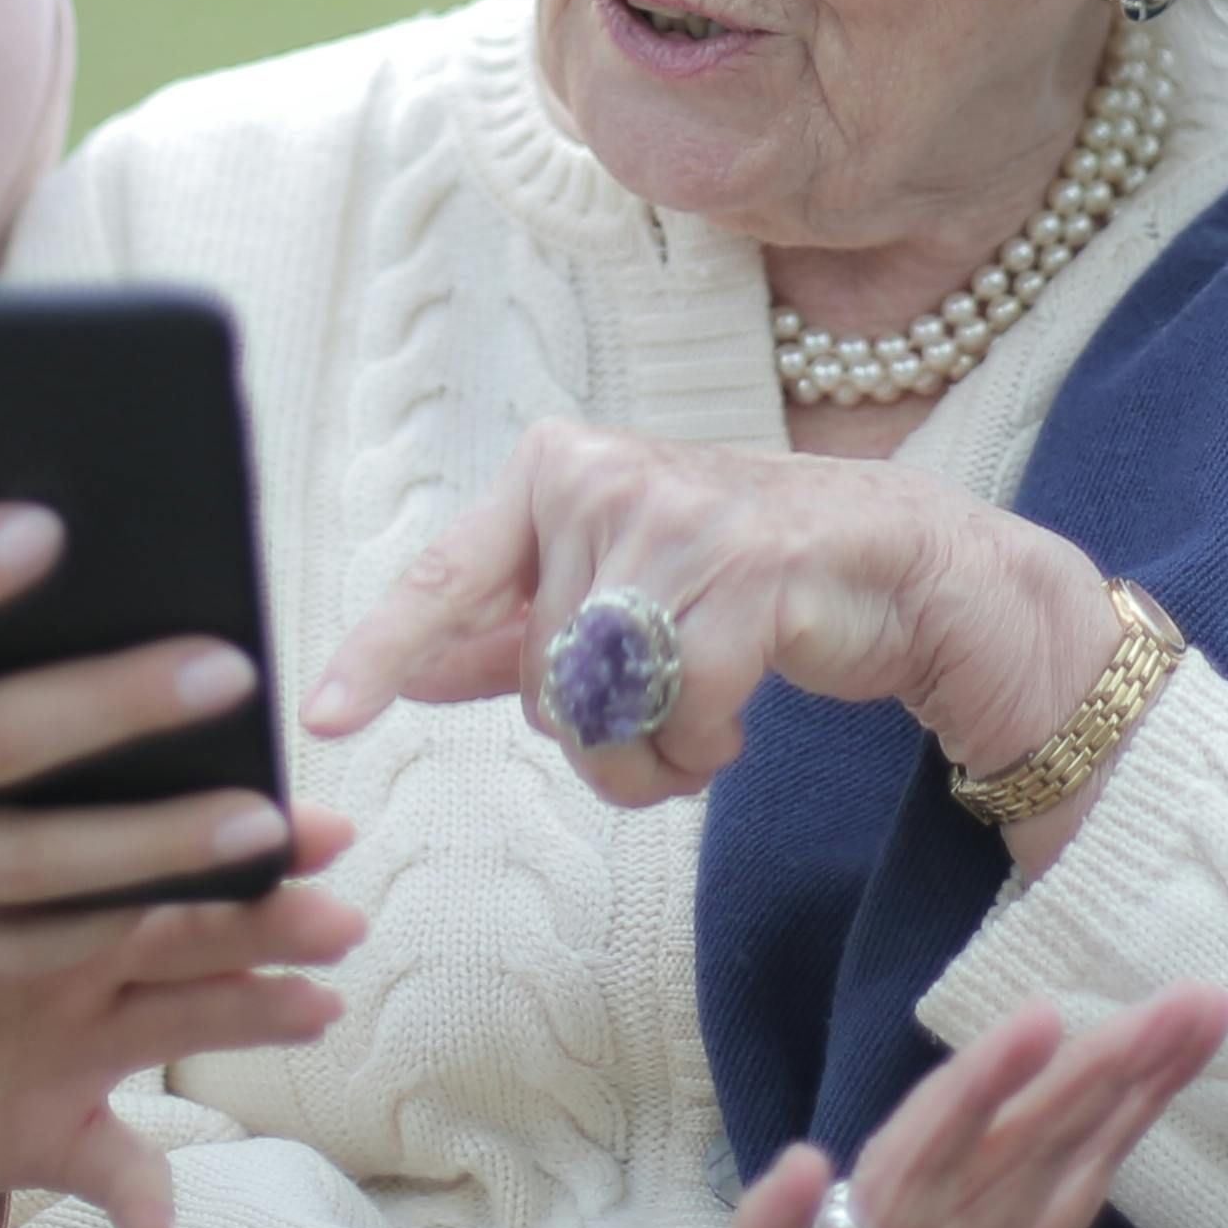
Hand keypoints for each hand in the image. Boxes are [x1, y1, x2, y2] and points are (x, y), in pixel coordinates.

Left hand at [0, 806, 364, 1227]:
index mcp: (44, 877)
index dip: (220, 826)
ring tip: (317, 1008)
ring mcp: (82, 1046)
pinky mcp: (54, 1133)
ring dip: (257, 1016)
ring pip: (187, 1022)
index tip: (297, 813)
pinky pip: (115, 1166)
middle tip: (339, 909)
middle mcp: (87, 954)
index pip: (144, 840)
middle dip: (271, 915)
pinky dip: (142, 1195)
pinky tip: (160, 1226)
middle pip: (196, 926)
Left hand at [306, 422, 1122, 860]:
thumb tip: (407, 670)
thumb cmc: (746, 578)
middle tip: (661, 711)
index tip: (322, 716)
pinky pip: (682, 718)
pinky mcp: (751, 571)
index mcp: (552, 472)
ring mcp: (678, 518)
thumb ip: (512, 630)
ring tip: (704, 718)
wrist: (905, 566)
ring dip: (653, 755)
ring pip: (603, 708)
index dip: (379, 652)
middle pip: (539, 680)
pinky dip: (705, 750)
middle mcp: (602, 477)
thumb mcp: (617, 592)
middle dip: (596, 733)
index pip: (444, 577)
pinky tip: (741, 718)